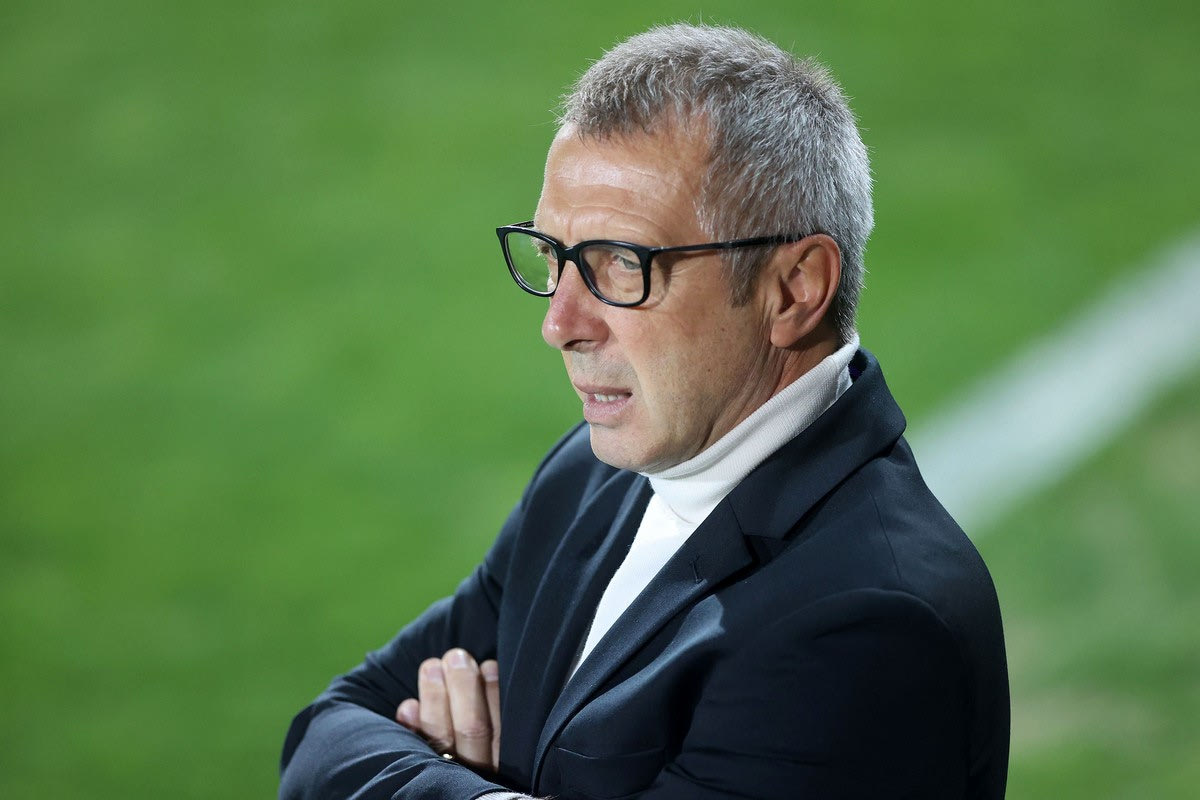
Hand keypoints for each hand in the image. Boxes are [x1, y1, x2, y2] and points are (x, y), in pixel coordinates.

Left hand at [395, 648, 500, 772]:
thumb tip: (489, 669)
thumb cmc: (481, 754)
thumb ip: (495, 716)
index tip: (488, 665)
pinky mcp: (419, 778)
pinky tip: (408, 706)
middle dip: (464, 686)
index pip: (501, 728)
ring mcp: (449, 776)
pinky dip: (411, 729)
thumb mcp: (498, 742)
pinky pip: (414, 754)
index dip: (494, 694)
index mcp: (502, 763)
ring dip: (435, 698)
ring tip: (431, 667)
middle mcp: (477, 774)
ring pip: (442, 740)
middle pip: (472, 730)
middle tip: (457, 657)